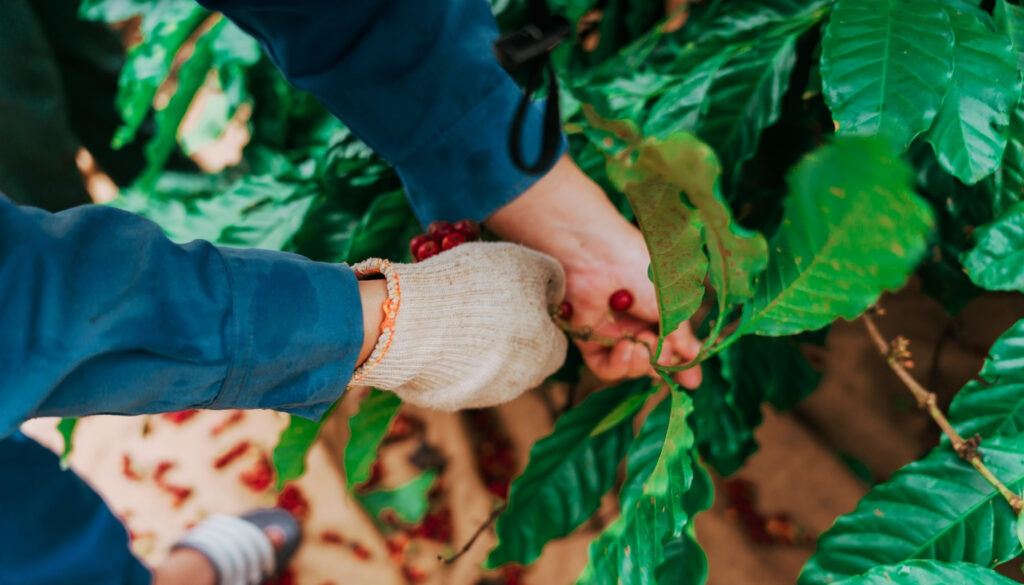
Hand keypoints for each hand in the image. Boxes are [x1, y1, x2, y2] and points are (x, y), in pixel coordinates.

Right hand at [350, 242, 567, 409]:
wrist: (411, 319)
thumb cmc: (477, 286)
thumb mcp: (526, 263)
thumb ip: (550, 277)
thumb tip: (553, 293)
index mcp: (547, 354)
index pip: (555, 340)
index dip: (538, 316)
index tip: (516, 296)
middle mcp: (521, 383)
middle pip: (526, 357)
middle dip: (512, 334)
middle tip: (485, 303)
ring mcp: (483, 396)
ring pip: (491, 367)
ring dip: (481, 346)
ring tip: (457, 315)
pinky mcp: (449, 400)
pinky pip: (459, 375)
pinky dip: (453, 357)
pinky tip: (438, 333)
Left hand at [485, 155, 702, 387]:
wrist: (598, 256)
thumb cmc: (639, 268)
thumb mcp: (671, 304)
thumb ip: (681, 335)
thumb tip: (695, 357)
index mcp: (660, 307)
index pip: (674, 343)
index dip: (683, 364)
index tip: (692, 381)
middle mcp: (636, 320)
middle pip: (653, 360)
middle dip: (662, 363)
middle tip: (663, 353)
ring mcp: (613, 330)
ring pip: (630, 366)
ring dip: (640, 364)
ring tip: (642, 348)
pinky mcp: (588, 337)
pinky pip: (604, 365)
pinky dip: (617, 364)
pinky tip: (626, 349)